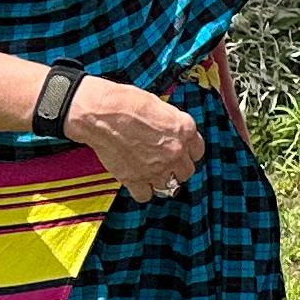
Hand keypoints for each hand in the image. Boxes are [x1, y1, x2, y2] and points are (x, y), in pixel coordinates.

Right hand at [68, 78, 205, 203]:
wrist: (102, 113)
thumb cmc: (126, 103)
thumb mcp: (160, 106)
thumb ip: (172, 123)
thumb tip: (173, 132)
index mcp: (185, 130)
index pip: (198, 152)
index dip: (187, 153)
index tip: (181, 154)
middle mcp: (175, 151)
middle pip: (186, 172)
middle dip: (176, 168)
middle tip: (164, 163)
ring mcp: (157, 168)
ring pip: (169, 186)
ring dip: (161, 181)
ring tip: (150, 173)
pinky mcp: (136, 179)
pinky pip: (145, 195)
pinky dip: (141, 191)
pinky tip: (137, 182)